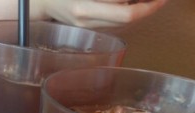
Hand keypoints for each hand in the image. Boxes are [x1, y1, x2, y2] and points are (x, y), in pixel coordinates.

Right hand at [36, 0, 168, 27]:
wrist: (43, 0)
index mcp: (83, 4)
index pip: (123, 8)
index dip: (146, 4)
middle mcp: (85, 17)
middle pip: (126, 17)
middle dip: (148, 7)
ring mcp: (86, 25)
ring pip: (123, 22)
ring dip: (141, 10)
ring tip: (151, 0)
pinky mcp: (88, 28)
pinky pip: (115, 22)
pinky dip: (129, 12)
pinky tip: (134, 3)